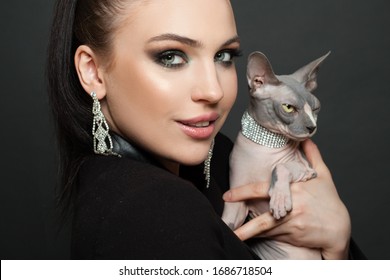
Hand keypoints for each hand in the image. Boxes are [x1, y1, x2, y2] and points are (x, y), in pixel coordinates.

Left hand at [223, 139, 350, 258]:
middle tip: (226, 227)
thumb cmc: (331, 202)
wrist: (340, 229)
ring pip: (266, 230)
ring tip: (233, 236)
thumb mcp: (324, 176)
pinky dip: (262, 236)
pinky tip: (250, 237)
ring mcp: (292, 224)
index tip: (227, 196)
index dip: (243, 192)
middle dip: (243, 225)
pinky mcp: (293, 236)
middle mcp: (292, 208)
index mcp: (295, 190)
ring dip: (248, 234)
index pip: (264, 190)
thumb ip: (313, 156)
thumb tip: (306, 138)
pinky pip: (273, 236)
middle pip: (263, 218)